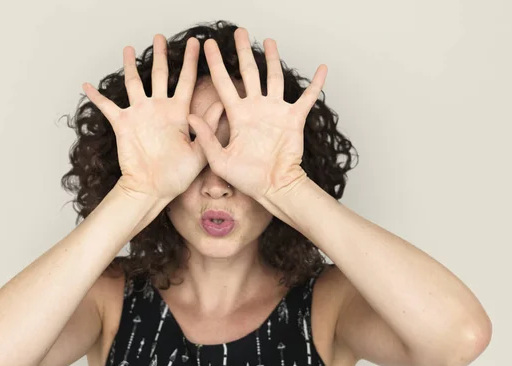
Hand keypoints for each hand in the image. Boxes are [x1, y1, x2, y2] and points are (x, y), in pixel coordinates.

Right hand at [82, 35, 219, 200]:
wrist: (153, 190)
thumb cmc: (176, 176)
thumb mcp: (200, 152)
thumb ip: (208, 128)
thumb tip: (222, 104)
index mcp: (178, 113)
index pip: (186, 81)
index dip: (191, 62)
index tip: (197, 43)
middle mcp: (159, 109)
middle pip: (160, 75)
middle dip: (161, 55)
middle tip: (160, 37)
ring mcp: (140, 114)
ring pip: (134, 83)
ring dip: (130, 66)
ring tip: (128, 49)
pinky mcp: (123, 124)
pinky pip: (107, 106)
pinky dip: (96, 96)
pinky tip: (86, 85)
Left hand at [186, 28, 327, 200]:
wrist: (273, 188)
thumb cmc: (247, 178)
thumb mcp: (219, 159)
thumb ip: (205, 137)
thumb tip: (189, 115)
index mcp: (237, 116)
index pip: (224, 83)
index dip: (216, 64)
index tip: (208, 46)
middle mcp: (256, 109)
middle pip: (249, 73)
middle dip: (244, 52)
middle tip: (239, 32)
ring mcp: (276, 112)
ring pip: (274, 78)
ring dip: (273, 60)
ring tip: (270, 41)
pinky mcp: (294, 119)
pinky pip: (307, 98)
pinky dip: (316, 84)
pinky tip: (322, 68)